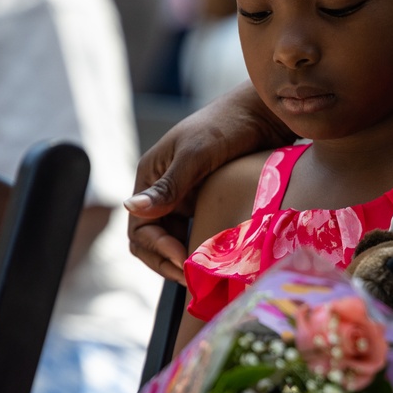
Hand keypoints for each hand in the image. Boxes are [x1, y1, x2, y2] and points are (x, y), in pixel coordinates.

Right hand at [126, 87, 295, 280]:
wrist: (263, 114)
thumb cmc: (227, 125)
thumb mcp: (196, 155)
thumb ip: (167, 185)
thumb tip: (129, 208)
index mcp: (150, 177)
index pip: (139, 228)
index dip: (157, 249)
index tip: (184, 260)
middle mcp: (163, 190)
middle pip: (151, 241)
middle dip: (166, 261)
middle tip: (192, 278)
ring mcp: (184, 198)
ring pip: (173, 242)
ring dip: (183, 260)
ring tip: (204, 276)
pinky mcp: (206, 203)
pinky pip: (194, 234)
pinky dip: (200, 251)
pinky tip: (216, 262)